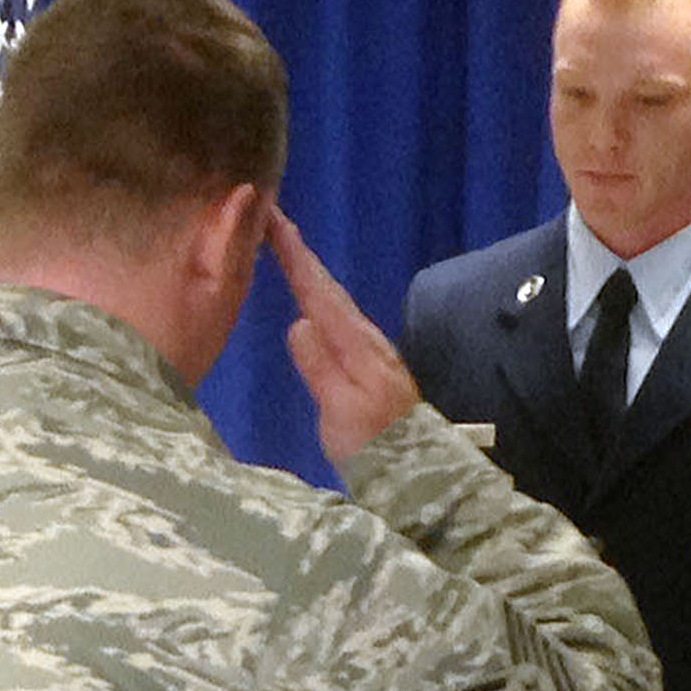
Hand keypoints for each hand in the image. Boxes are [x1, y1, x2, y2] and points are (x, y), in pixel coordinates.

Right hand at [268, 208, 418, 466]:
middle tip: (272, 220)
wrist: (418, 470)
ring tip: (285, 249)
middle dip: (300, 253)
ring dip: (309, 273)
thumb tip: (299, 323)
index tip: (273, 220)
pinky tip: (311, 302)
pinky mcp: (368, 365)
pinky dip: (319, 300)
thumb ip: (322, 368)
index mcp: (354, 343)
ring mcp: (369, 350)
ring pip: (333, 301)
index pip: (318, 290)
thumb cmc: (376, 446)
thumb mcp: (342, 411)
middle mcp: (364, 338)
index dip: (295, 255)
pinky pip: (336, 319)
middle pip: (327, 287)